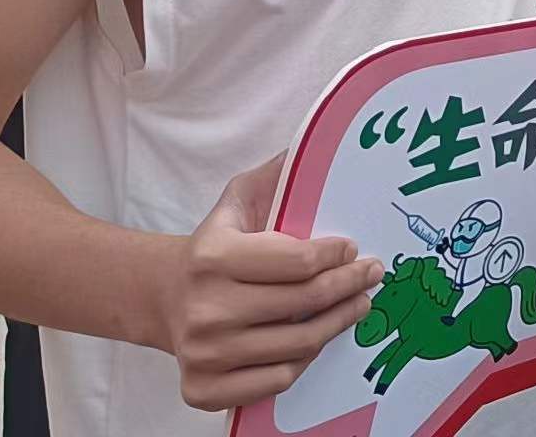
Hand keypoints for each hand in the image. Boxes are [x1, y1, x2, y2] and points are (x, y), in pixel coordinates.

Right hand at [152, 153, 383, 410]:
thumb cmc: (215, 246)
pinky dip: (305, 360)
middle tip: (372, 274)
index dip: (337, 255)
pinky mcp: (202, 389)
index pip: (299, 262)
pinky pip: (277, 379)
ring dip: (338, 322)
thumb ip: (278, 175)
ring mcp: (203, 354)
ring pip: (298, 344)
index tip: (354, 248)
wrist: (164, 297)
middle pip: (305, 302)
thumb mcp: (238, 201)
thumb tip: (316, 146)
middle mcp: (205, 309)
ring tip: (358, 304)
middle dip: (350, 285)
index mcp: (213, 258)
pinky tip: (317, 337)